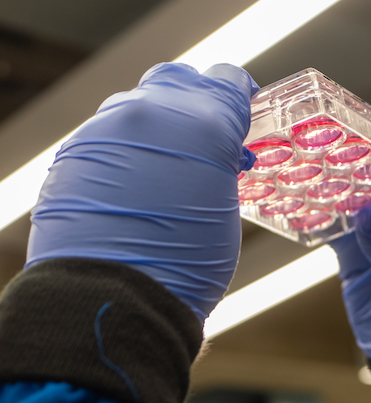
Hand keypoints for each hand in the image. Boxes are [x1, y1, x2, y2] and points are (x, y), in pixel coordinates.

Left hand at [26, 62, 258, 320]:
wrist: (113, 300)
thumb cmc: (185, 263)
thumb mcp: (226, 208)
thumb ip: (220, 161)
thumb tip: (215, 152)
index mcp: (203, 123)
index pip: (227, 80)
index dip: (240, 98)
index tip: (244, 118)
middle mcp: (151, 113)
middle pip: (177, 82)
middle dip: (196, 104)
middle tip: (207, 142)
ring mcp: (104, 130)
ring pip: (137, 107)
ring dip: (158, 129)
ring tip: (168, 171)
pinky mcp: (73, 154)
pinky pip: (107, 136)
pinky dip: (127, 153)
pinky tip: (135, 188)